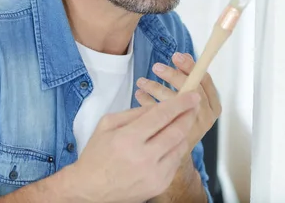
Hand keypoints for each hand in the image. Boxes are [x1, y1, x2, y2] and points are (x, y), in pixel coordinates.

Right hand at [67, 91, 201, 202]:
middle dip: (189, 114)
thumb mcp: (107, 124)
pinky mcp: (160, 184)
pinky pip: (176, 161)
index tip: (191, 95)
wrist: (90, 189)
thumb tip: (158, 106)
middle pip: (177, 131)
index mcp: (128, 139)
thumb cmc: (96, 155)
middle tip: (194, 104)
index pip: (162, 116)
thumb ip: (134, 113)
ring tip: (181, 121)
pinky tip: (170, 141)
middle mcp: (144, 157)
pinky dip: (176, 148)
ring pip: (180, 146)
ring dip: (184, 131)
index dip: (180, 103)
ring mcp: (154, 174)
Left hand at [135, 52, 221, 151]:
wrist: (177, 151)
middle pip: (190, 89)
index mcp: (213, 105)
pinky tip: (140, 95)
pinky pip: (158, 115)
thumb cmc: (185, 119)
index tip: (177, 56)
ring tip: (142, 82)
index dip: (191, 66)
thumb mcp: (193, 100)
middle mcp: (204, 116)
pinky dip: (146, 102)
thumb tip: (182, 57)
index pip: (205, 81)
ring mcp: (191, 127)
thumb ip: (189, 80)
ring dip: (154, 87)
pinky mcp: (173, 136)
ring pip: (171, 102)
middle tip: (157, 67)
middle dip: (171, 76)